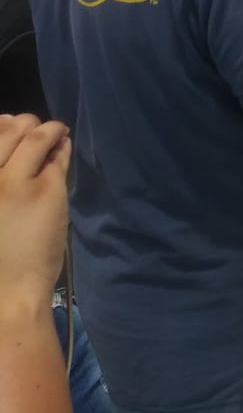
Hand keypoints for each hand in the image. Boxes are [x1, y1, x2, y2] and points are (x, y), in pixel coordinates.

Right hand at [0, 115, 70, 313]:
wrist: (3, 294)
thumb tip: (2, 127)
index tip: (4, 123)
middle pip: (6, 129)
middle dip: (22, 123)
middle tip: (30, 128)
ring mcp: (15, 181)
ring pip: (34, 136)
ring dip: (46, 129)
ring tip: (53, 132)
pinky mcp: (46, 190)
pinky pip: (56, 157)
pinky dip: (61, 145)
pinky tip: (63, 144)